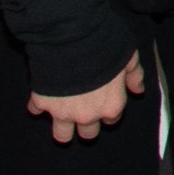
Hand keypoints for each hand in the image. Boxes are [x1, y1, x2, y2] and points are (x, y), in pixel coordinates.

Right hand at [27, 53, 144, 145]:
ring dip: (62, 128)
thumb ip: (134, 75)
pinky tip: (42, 95)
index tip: (102, 101)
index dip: (107, 110)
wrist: (72, 39)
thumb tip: (138, 90)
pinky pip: (36, 111)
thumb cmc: (104, 47)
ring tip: (62, 115)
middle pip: (88, 133)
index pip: (111, 120)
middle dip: (86, 124)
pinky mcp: (42, 103)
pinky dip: (38, 105)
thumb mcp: (128, 57)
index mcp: (111, 106)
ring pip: (62, 136)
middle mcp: (88, 115)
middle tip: (82, 109)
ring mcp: (63, 112)